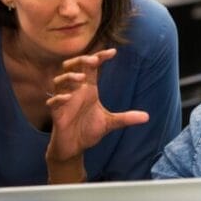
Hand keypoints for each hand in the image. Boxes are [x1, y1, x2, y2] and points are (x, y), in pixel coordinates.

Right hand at [45, 48, 149, 162]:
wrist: (74, 148)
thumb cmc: (88, 131)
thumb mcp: (109, 123)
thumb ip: (126, 118)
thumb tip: (147, 117)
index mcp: (88, 89)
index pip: (91, 67)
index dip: (100, 57)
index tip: (113, 52)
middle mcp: (76, 91)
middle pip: (72, 67)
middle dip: (80, 60)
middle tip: (93, 60)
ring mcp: (64, 101)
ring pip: (59, 81)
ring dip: (69, 77)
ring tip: (81, 78)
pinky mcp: (56, 114)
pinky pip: (53, 102)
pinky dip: (59, 98)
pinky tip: (68, 98)